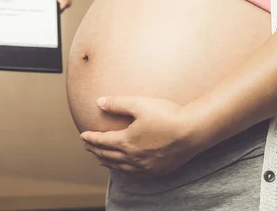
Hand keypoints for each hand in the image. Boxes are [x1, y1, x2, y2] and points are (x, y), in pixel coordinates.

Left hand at [80, 96, 203, 175]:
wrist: (193, 131)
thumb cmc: (166, 115)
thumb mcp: (138, 104)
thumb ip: (117, 104)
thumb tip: (99, 102)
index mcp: (126, 141)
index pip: (102, 141)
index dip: (91, 139)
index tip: (83, 136)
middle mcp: (133, 157)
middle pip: (108, 155)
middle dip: (96, 150)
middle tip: (88, 146)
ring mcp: (146, 166)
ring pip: (120, 167)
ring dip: (107, 162)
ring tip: (100, 159)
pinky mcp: (158, 170)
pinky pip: (134, 174)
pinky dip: (123, 170)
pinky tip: (123, 169)